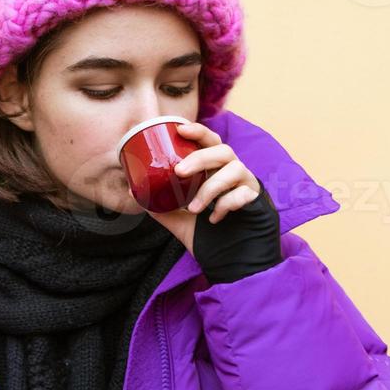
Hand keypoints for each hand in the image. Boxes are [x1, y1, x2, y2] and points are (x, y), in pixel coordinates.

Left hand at [143, 121, 265, 252]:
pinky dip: (226, 204)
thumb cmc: (204, 232)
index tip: (179, 130)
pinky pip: (244, 194)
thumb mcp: (176, 218)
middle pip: (223, 150)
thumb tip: (133, 190)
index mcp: (214, 169)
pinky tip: (214, 219)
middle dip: (200, 157)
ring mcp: (247, 184)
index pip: (209, 141)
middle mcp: (232, 171)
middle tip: (180, 171)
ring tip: (194, 208)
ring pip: (235, 170)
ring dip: (211, 187)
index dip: (197, 131)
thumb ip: (158, 203)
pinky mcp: (257, 200)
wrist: (229, 260)